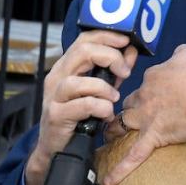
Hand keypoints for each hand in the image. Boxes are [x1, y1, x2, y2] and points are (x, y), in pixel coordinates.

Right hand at [25, 30, 137, 184]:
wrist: (57, 147)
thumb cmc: (79, 116)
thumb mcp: (100, 89)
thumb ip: (114, 71)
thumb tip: (131, 51)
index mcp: (66, 66)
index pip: (84, 39)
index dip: (106, 36)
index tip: (126, 41)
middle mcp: (57, 76)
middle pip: (82, 52)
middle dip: (110, 57)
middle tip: (125, 72)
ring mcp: (54, 96)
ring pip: (79, 81)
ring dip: (104, 88)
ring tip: (114, 98)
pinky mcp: (56, 114)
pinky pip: (82, 105)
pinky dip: (100, 107)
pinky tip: (106, 114)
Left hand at [102, 44, 185, 184]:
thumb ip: (178, 55)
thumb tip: (178, 58)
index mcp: (152, 77)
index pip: (144, 84)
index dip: (148, 89)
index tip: (154, 94)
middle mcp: (145, 96)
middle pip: (128, 103)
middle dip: (127, 108)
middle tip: (126, 114)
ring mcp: (147, 117)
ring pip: (123, 123)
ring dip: (115, 129)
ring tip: (108, 136)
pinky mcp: (155, 136)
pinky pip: (135, 155)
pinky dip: (121, 169)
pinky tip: (108, 181)